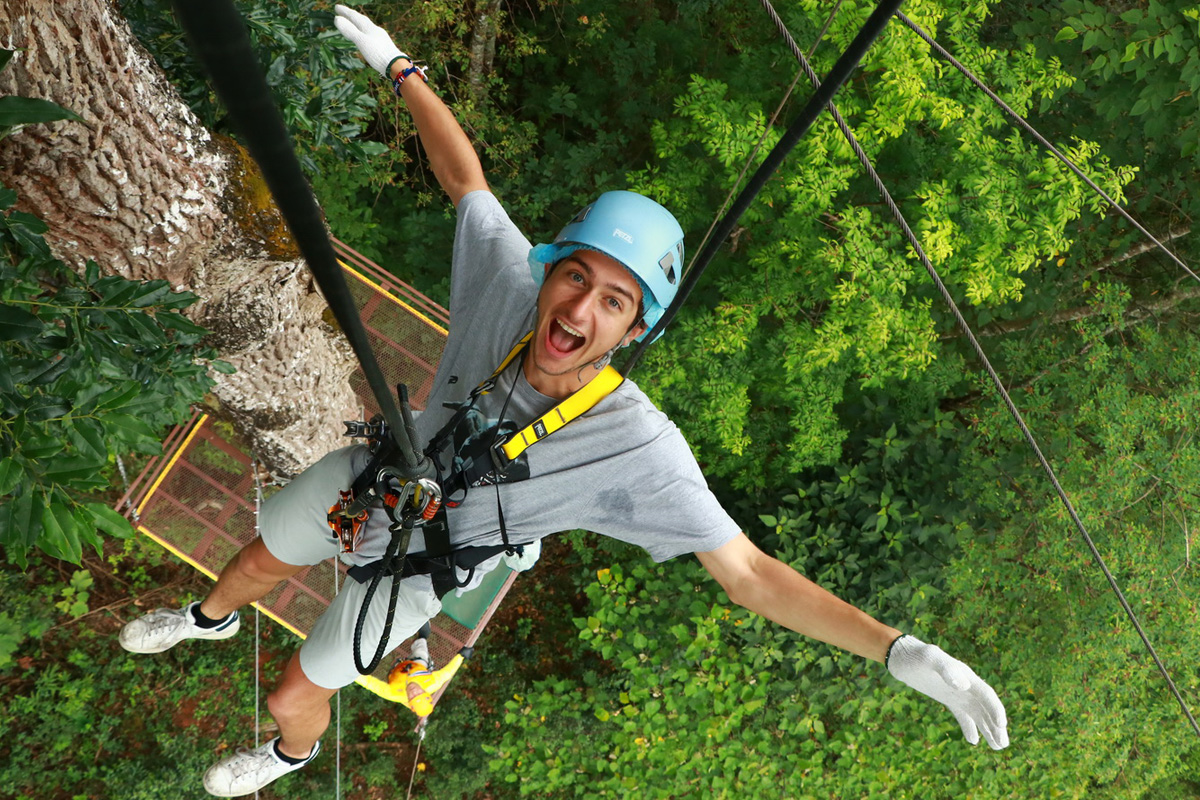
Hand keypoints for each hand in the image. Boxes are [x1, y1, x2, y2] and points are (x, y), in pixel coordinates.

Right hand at [333, 5, 404, 75]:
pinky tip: (366, 38)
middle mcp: (375, 30)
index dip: (345, 12)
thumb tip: (337, 18)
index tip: (336, 7)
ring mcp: (380, 38)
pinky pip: (370, 35)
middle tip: (343, 12)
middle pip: (362, 20)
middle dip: (351, 16)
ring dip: (358, 24)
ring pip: (367, 27)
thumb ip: (350, 31)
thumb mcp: (361, 41)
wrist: (396, 65)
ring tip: (353, 23)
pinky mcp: (383, 46)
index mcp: (369, 28)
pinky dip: (364, 33)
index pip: (355, 16)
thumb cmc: (378, 53)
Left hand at [886, 635, 1009, 749]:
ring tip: (998, 747)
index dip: (995, 709)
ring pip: (977, 714)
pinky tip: (974, 741)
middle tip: (1003, 744)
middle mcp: (966, 685)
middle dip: (996, 725)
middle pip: (986, 707)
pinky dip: (969, 727)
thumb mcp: (930, 659)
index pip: (985, 694)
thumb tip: (965, 685)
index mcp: (966, 675)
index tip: (1001, 725)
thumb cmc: (917, 655)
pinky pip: (962, 715)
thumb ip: (947, 669)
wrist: (901, 655)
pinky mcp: (947, 698)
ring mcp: (957, 693)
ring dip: (988, 729)